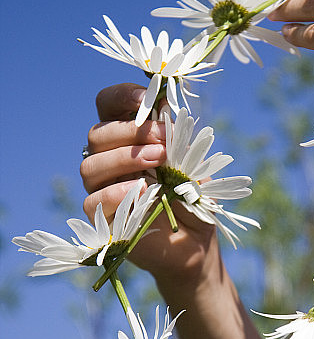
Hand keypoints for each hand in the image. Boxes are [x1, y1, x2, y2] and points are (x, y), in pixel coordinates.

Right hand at [81, 83, 216, 288]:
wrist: (197, 242)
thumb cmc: (192, 197)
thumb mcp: (191, 162)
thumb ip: (176, 138)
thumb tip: (164, 110)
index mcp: (127, 139)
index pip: (107, 105)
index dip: (122, 96)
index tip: (147, 98)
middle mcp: (109, 160)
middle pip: (97, 134)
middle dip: (131, 133)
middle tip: (163, 141)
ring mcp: (102, 190)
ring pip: (90, 166)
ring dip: (125, 158)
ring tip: (159, 163)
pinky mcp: (102, 220)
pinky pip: (93, 201)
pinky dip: (116, 193)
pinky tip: (143, 191)